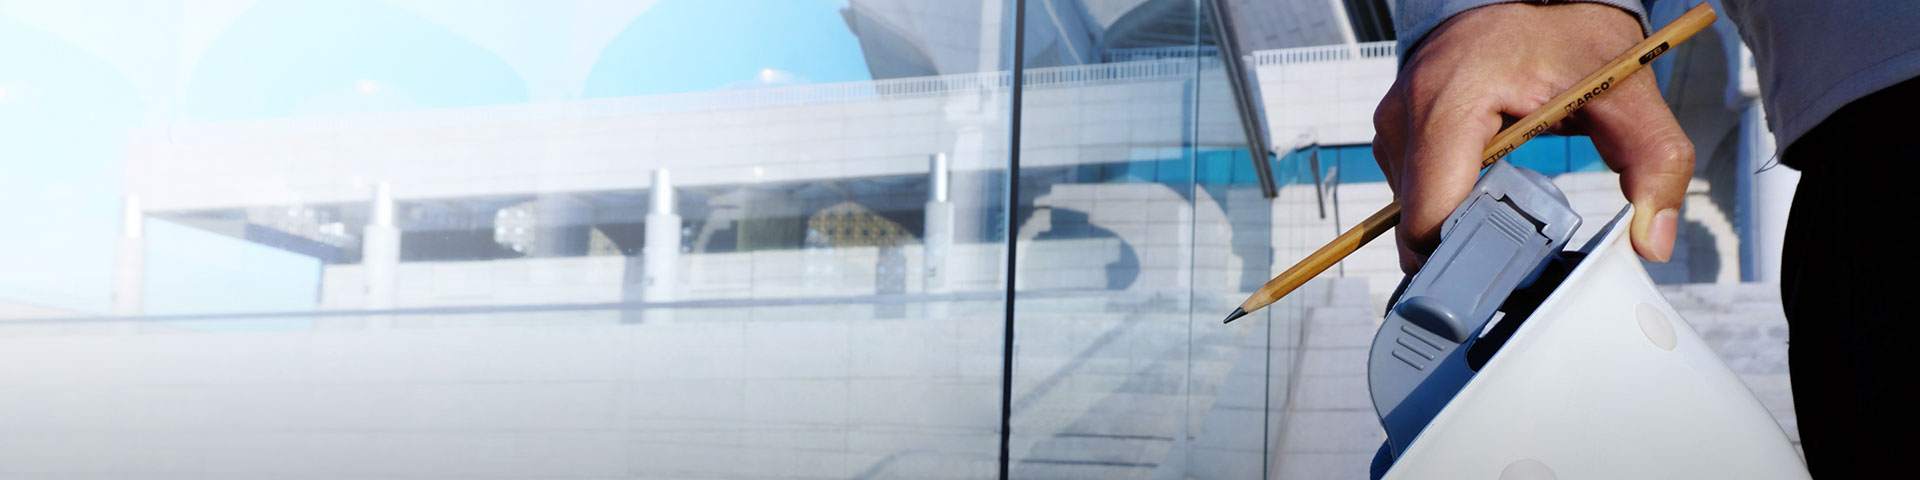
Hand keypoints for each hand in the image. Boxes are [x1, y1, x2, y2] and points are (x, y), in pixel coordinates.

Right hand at [1372, 3, 1693, 272]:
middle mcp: (1408, 112)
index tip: (1507, 274)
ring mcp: (1393, 120)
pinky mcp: (1394, 126)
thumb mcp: (1625, 92)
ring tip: (1504, 208)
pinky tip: (1483, 187)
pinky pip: (1410, 187)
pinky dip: (1445, 198)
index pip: (1430, 215)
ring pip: (1409, 210)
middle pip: (1417, 222)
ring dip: (1454, 222)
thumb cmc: (1565, 32)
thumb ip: (1654, 163)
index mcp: (1452, 103)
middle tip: (1518, 248)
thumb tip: (1654, 240)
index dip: (1463, 259)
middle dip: (1464, 246)